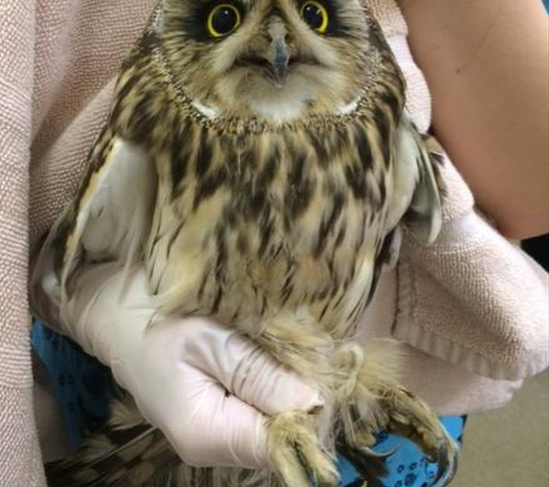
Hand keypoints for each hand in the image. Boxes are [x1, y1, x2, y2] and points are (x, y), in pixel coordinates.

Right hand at [53, 263, 322, 467]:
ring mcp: (212, 433)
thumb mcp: (209, 339)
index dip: (312, 414)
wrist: (113, 311)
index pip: (280, 444)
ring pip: (271, 424)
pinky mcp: (215, 415)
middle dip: (306, 400)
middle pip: (279, 437)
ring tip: (301, 352)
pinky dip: (275, 388)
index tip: (332, 376)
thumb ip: (260, 375)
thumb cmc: (154, 318)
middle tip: (319, 355)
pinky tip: (280, 359)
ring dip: (291, 392)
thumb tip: (316, 403)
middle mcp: (211, 446)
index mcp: (207, 432)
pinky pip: (258, 411)